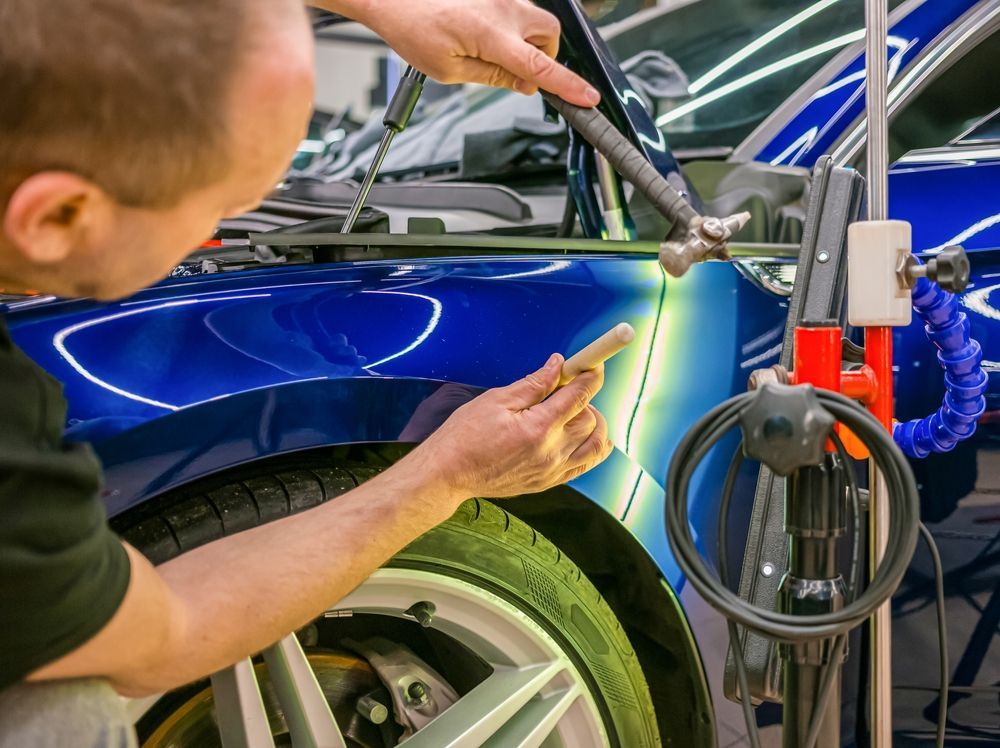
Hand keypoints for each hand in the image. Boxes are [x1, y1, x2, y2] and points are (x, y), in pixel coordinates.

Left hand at [359, 0, 599, 105]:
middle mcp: (504, 9)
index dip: (567, 85)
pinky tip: (483, 33)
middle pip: (551, 35)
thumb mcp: (449, 70)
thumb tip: (524, 84)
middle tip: (516, 71)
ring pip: (537, 21)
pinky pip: (519, 10)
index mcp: (491, 35)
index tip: (588, 98)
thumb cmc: (412, 27)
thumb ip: (494, 78)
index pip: (540, 66)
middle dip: (543, 56)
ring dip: (527, 40)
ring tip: (493, 50)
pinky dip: (511, 26)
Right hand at [417, 353, 612, 502]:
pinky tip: (587, 436)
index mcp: (538, 427)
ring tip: (578, 411)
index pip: (579, 396)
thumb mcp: (496, 400)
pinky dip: (594, 447)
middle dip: (585, 398)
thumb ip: (533, 383)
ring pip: (596, 444)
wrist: (449, 474)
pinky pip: (585, 465)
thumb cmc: (465, 436)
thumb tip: (557, 366)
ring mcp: (552, 471)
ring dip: (596, 423)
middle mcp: (551, 452)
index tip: (592, 365)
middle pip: (590, 419)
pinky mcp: (549, 482)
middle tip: (566, 388)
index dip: (589, 376)